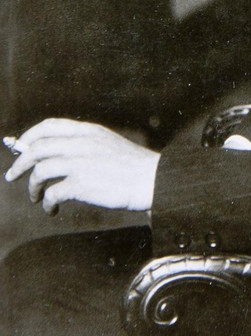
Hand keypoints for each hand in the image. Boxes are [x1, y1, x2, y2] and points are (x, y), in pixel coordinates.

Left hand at [5, 118, 159, 213]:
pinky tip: (52, 209)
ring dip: (32, 186)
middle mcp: (81, 143)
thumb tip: (55, 154)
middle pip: (38, 149)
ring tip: (36, 197)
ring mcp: (80, 163)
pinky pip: (52, 193)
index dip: (30, 136)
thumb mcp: (108, 144)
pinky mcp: (81, 183)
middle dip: (20, 163)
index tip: (20, 148)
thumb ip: (84, 144)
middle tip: (13, 175)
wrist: (152, 180)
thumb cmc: (133, 167)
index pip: (49, 126)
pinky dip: (47, 203)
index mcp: (88, 131)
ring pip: (40, 171)